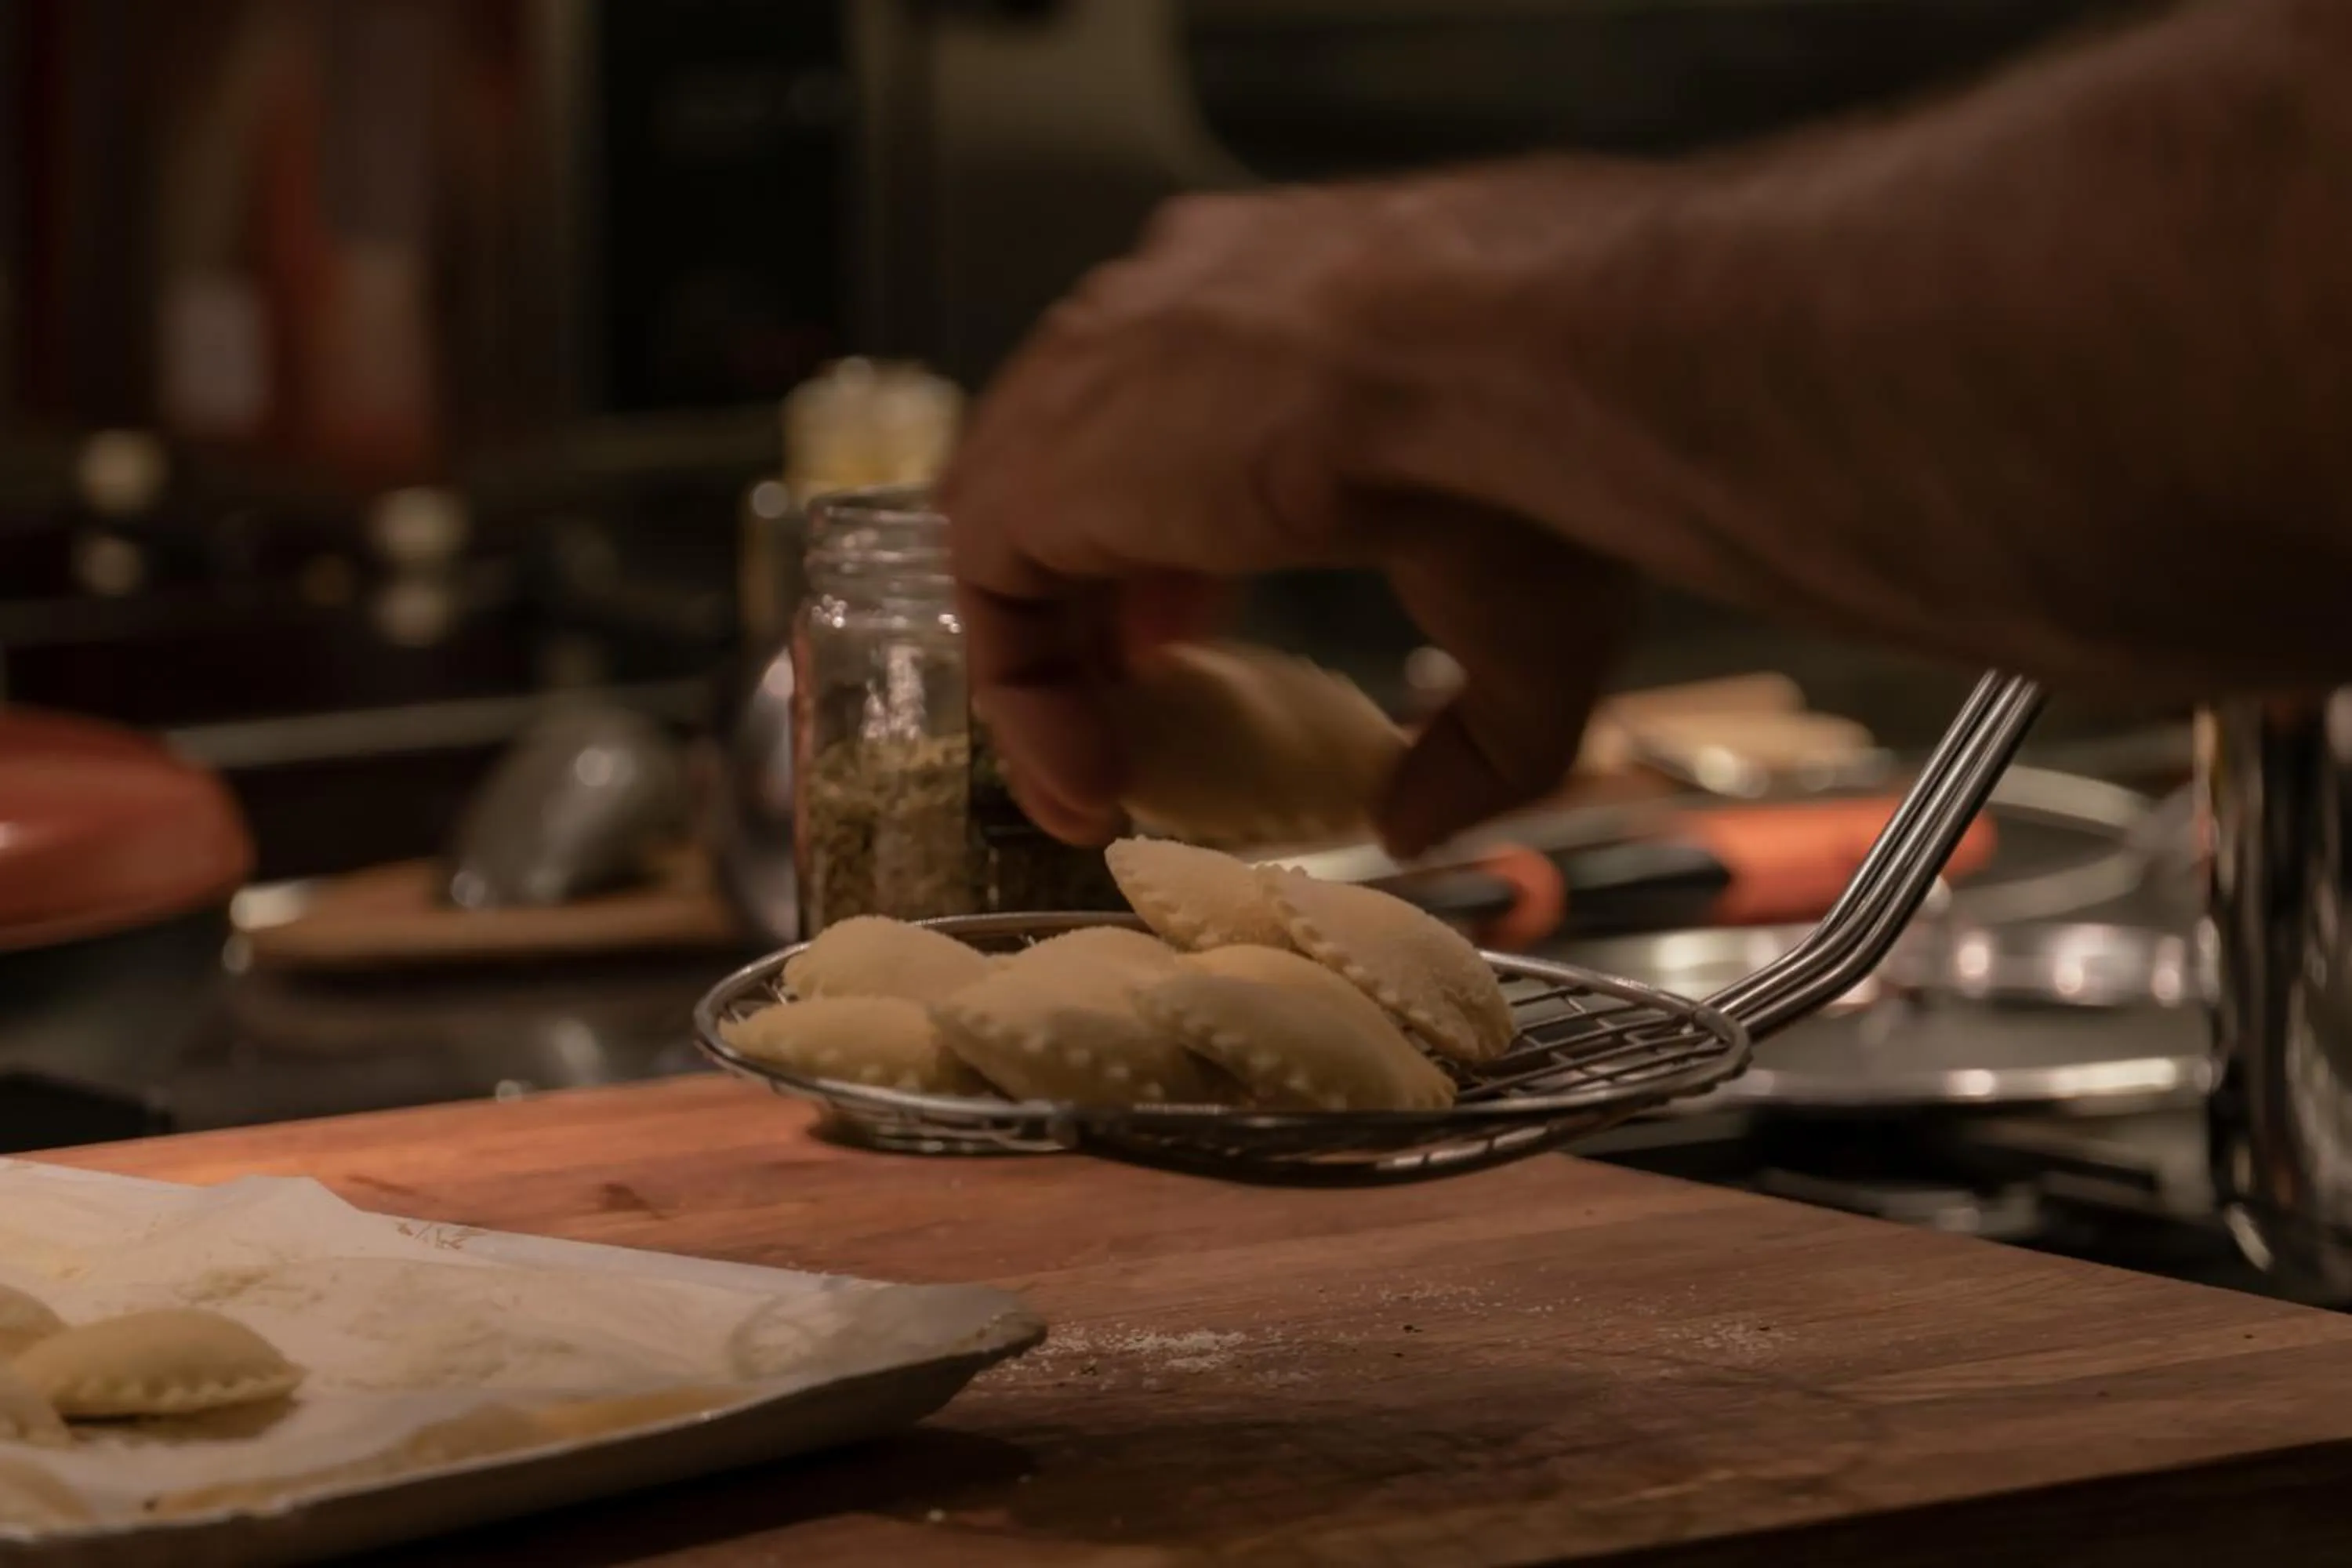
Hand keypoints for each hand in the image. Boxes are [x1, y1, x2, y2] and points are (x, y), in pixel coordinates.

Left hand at [938, 183, 1629, 855]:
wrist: (1504, 362)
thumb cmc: (1541, 461)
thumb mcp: (1533, 626)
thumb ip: (1471, 741)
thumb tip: (1411, 828)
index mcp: (1279, 314)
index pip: (1176, 419)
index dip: (1167, 543)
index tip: (1189, 643)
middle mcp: (1169, 320)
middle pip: (1078, 465)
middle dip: (1095, 598)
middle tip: (1138, 712)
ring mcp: (1094, 377)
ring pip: (1022, 522)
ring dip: (1053, 660)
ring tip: (1097, 777)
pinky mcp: (1042, 456)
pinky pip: (991, 587)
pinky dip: (1025, 691)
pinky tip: (1086, 777)